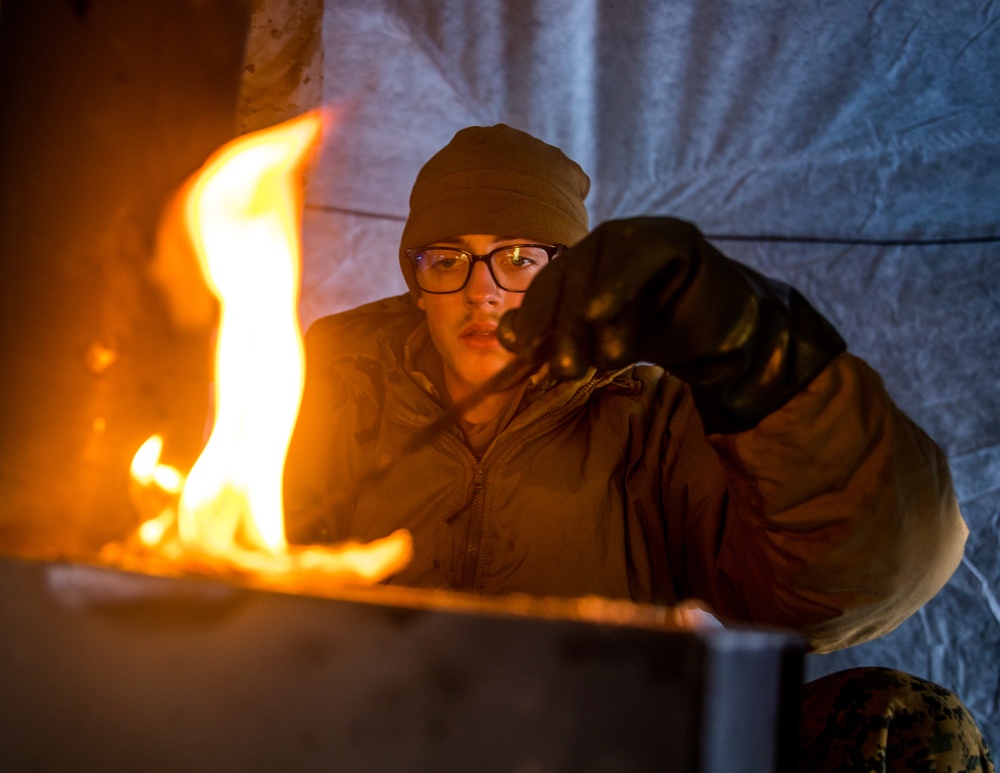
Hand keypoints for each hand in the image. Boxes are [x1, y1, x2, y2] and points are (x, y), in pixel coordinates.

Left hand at [499, 217, 844, 432]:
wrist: (728, 339)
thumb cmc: (658, 338)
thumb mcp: (599, 345)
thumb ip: (557, 342)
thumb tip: (504, 344)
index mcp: (581, 266)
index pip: (547, 289)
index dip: (530, 319)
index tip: (516, 352)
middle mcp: (602, 245)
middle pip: (566, 279)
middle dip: (558, 327)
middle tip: (563, 371)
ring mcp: (636, 235)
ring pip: (596, 270)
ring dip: (587, 318)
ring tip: (594, 361)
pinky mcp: (671, 236)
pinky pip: (636, 256)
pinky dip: (615, 284)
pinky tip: (599, 312)